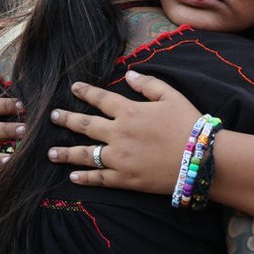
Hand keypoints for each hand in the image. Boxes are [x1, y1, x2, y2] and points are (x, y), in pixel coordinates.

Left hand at [47, 70, 200, 193]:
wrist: (202, 159)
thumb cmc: (190, 125)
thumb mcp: (172, 96)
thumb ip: (148, 84)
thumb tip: (130, 73)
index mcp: (129, 111)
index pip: (101, 98)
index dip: (85, 92)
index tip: (73, 87)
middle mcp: (119, 134)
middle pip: (85, 125)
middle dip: (66, 119)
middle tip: (52, 116)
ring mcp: (120, 158)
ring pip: (85, 154)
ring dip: (66, 153)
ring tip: (50, 152)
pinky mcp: (125, 179)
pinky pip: (99, 178)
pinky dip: (84, 178)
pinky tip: (73, 178)